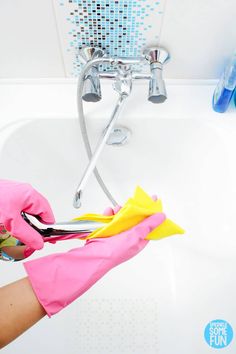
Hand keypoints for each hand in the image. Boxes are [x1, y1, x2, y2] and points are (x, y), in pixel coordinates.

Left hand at [0, 180, 54, 249]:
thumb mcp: (11, 223)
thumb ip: (28, 235)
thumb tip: (39, 243)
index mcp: (30, 195)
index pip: (47, 213)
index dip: (47, 228)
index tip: (44, 240)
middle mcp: (24, 191)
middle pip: (36, 212)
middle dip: (34, 227)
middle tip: (31, 239)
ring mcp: (13, 192)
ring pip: (25, 211)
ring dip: (23, 223)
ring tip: (17, 233)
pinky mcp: (4, 196)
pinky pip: (15, 209)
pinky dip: (14, 219)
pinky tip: (6, 226)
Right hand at [24, 212, 164, 315]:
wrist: (92, 256)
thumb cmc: (113, 252)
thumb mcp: (135, 236)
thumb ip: (148, 225)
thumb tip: (161, 217)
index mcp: (137, 242)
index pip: (148, 226)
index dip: (151, 214)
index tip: (152, 202)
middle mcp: (128, 239)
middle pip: (135, 220)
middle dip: (134, 210)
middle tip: (134, 201)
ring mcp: (116, 235)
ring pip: (122, 218)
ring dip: (120, 211)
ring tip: (118, 207)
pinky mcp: (106, 232)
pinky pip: (110, 219)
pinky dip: (109, 214)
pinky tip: (108, 211)